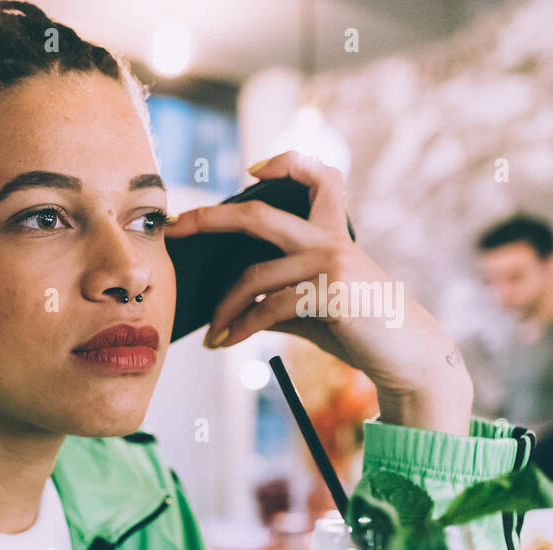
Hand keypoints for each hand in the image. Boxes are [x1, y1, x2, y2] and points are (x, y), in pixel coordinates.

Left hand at [164, 151, 473, 434]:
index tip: (254, 167)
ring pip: (254, 277)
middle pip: (259, 216)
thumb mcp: (314, 303)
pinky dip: (240, 327)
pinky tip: (226, 342)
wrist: (405, 356)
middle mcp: (331, 239)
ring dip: (224, 308)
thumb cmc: (357, 328)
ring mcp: (332, 263)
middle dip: (208, 218)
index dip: (288, 163)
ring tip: (214, 332)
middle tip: (174, 228)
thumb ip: (278, 293)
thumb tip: (226, 306)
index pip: (320, 178)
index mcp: (333, 232)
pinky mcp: (331, 292)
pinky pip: (269, 308)